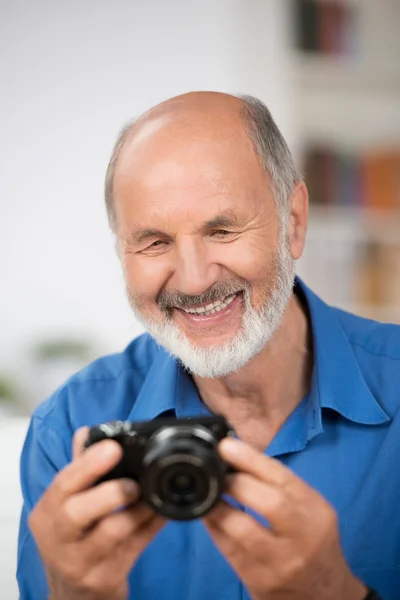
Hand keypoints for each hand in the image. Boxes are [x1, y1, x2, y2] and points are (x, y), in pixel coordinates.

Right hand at [29, 428, 165, 599]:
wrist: (72, 593)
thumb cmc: (73, 538)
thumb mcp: (67, 505)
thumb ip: (80, 468)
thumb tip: (88, 431)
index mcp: (47, 511)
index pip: (63, 483)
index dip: (89, 464)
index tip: (113, 447)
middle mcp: (57, 538)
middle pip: (76, 512)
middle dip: (109, 493)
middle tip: (134, 484)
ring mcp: (79, 563)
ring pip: (110, 534)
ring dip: (139, 511)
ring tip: (155, 495)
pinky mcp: (103, 580)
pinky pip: (134, 548)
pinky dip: (152, 527)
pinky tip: (163, 512)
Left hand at [203, 438, 366, 599]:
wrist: (324, 593)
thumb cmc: (311, 539)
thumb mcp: (308, 508)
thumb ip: (278, 484)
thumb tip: (237, 455)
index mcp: (315, 511)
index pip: (284, 478)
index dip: (252, 459)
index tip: (226, 446)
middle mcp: (303, 537)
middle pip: (269, 504)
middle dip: (236, 483)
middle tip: (216, 471)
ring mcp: (281, 563)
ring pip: (243, 530)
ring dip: (218, 507)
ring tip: (205, 492)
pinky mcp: (260, 582)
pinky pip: (229, 550)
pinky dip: (214, 528)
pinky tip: (206, 514)